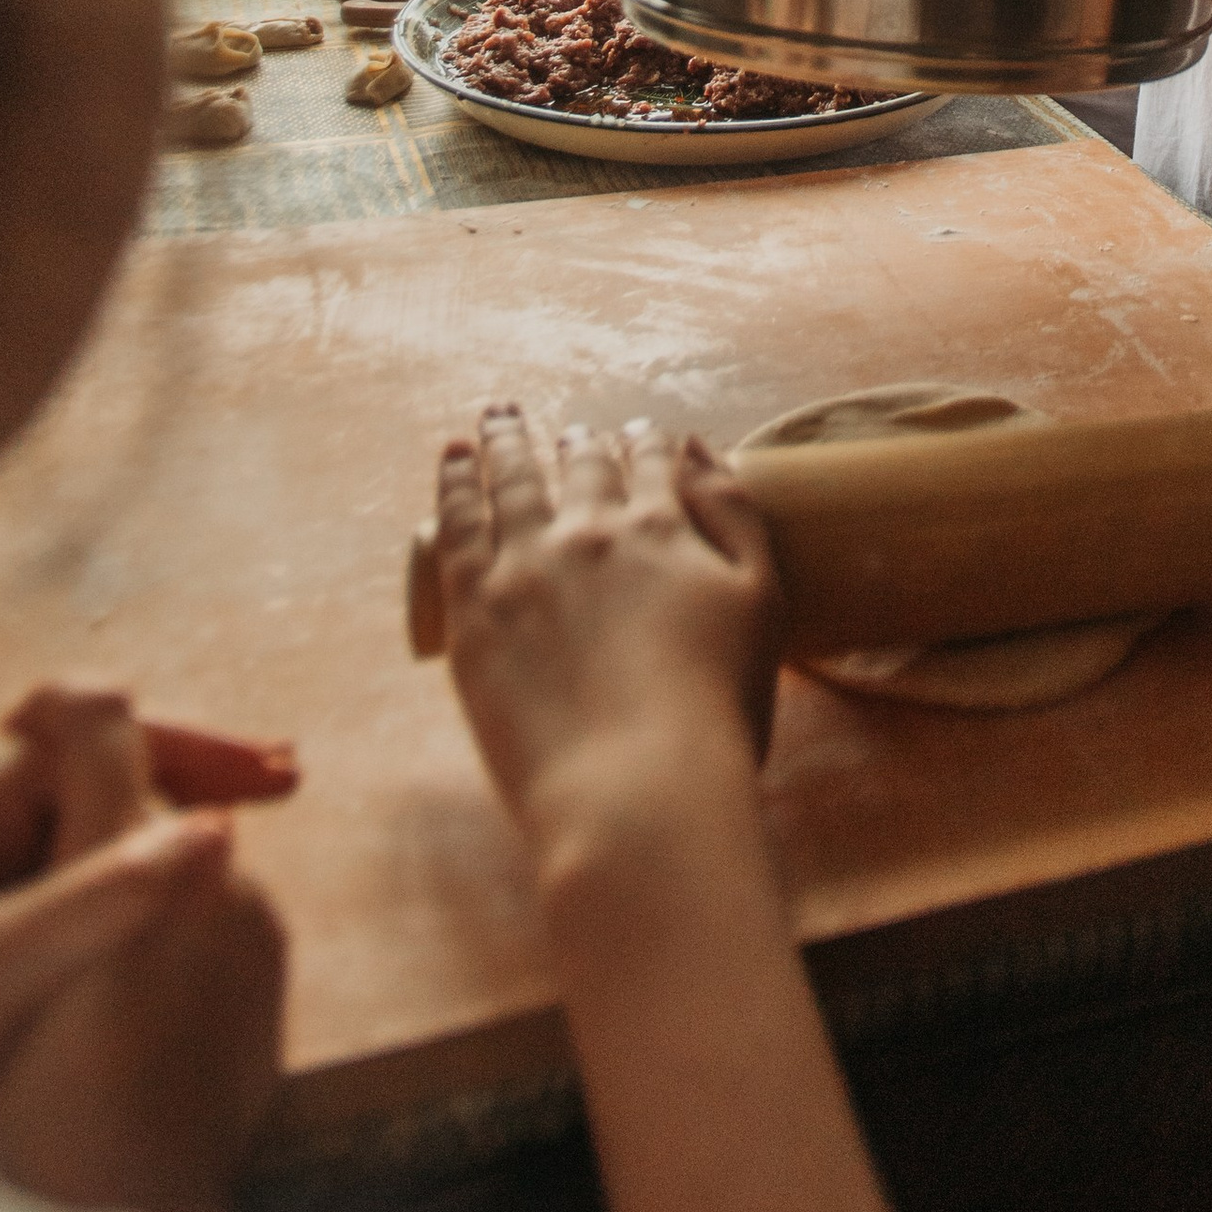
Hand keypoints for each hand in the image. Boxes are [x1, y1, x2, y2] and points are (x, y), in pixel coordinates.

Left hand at [0, 685, 294, 1211]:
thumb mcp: (2, 969)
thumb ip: (103, 896)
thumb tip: (221, 829)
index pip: (96, 732)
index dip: (192, 745)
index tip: (277, 776)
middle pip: (102, 772)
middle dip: (195, 773)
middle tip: (286, 784)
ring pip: (98, 834)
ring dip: (175, 828)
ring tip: (252, 842)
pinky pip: (87, 894)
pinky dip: (146, 887)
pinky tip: (191, 915)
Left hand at [432, 411, 782, 855]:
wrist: (638, 793)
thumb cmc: (715, 715)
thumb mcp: (761, 603)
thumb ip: (735, 518)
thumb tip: (697, 447)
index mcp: (661, 530)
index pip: (650, 467)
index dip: (646, 446)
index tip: (640, 434)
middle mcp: (590, 532)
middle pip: (579, 468)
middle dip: (577, 444)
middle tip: (566, 432)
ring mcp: (525, 566)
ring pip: (511, 480)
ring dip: (505, 442)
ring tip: (498, 417)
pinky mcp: (473, 609)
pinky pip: (456, 524)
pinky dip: (453, 483)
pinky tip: (451, 459)